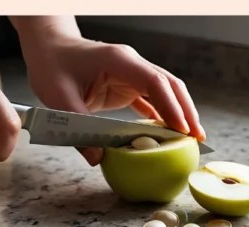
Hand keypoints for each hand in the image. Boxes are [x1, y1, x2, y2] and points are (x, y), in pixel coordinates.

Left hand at [19, 27, 205, 165]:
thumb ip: (79, 126)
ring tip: (192, 138)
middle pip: (171, 86)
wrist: (50, 47)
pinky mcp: (129, 84)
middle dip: (187, 111)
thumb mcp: (57, 97)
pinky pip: (154, 99)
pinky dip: (164, 115)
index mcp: (119, 61)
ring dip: (180, 113)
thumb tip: (98, 158)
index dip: (171, 106)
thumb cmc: (52, 65)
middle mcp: (132, 65)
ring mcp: (133, 74)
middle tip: (198, 138)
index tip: (182, 130)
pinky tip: (171, 133)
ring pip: (167, 92)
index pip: (155, 82)